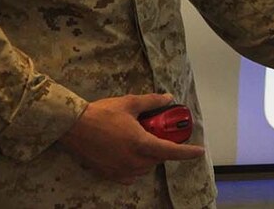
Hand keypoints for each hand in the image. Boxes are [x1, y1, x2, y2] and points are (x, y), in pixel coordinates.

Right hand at [58, 93, 204, 184]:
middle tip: (157, 133)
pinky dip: (135, 167)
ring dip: (149, 157)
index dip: (188, 152)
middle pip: (158, 159)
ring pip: (145, 167)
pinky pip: (130, 175)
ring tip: (140, 140)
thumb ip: (152, 102)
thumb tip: (169, 98)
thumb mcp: (130, 103)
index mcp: (141, 143)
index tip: (200, 151)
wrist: (74, 126)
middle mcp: (134, 160)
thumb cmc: (103, 113)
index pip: (171, 152)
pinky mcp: (109, 174)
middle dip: (162, 148)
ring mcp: (121, 170)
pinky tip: (130, 156)